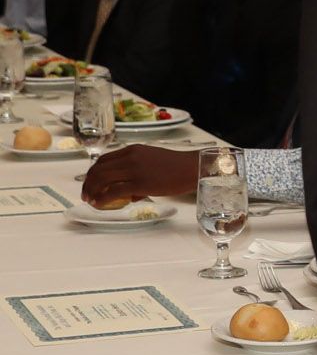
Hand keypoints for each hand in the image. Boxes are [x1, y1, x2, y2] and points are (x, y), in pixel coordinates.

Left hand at [82, 144, 197, 205]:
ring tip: (90, 200)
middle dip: (88, 183)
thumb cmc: (177, 167)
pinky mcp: (139, 183)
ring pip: (102, 179)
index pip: (104, 160)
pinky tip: (99, 204)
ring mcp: (134, 170)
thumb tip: (129, 194)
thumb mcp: (153, 161)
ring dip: (92, 191)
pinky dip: (102, 198)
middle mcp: (130, 157)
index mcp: (132, 150)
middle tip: (86, 194)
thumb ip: (138, 172)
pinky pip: (113, 191)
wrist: (192, 168)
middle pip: (99, 169)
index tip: (90, 183)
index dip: (93, 172)